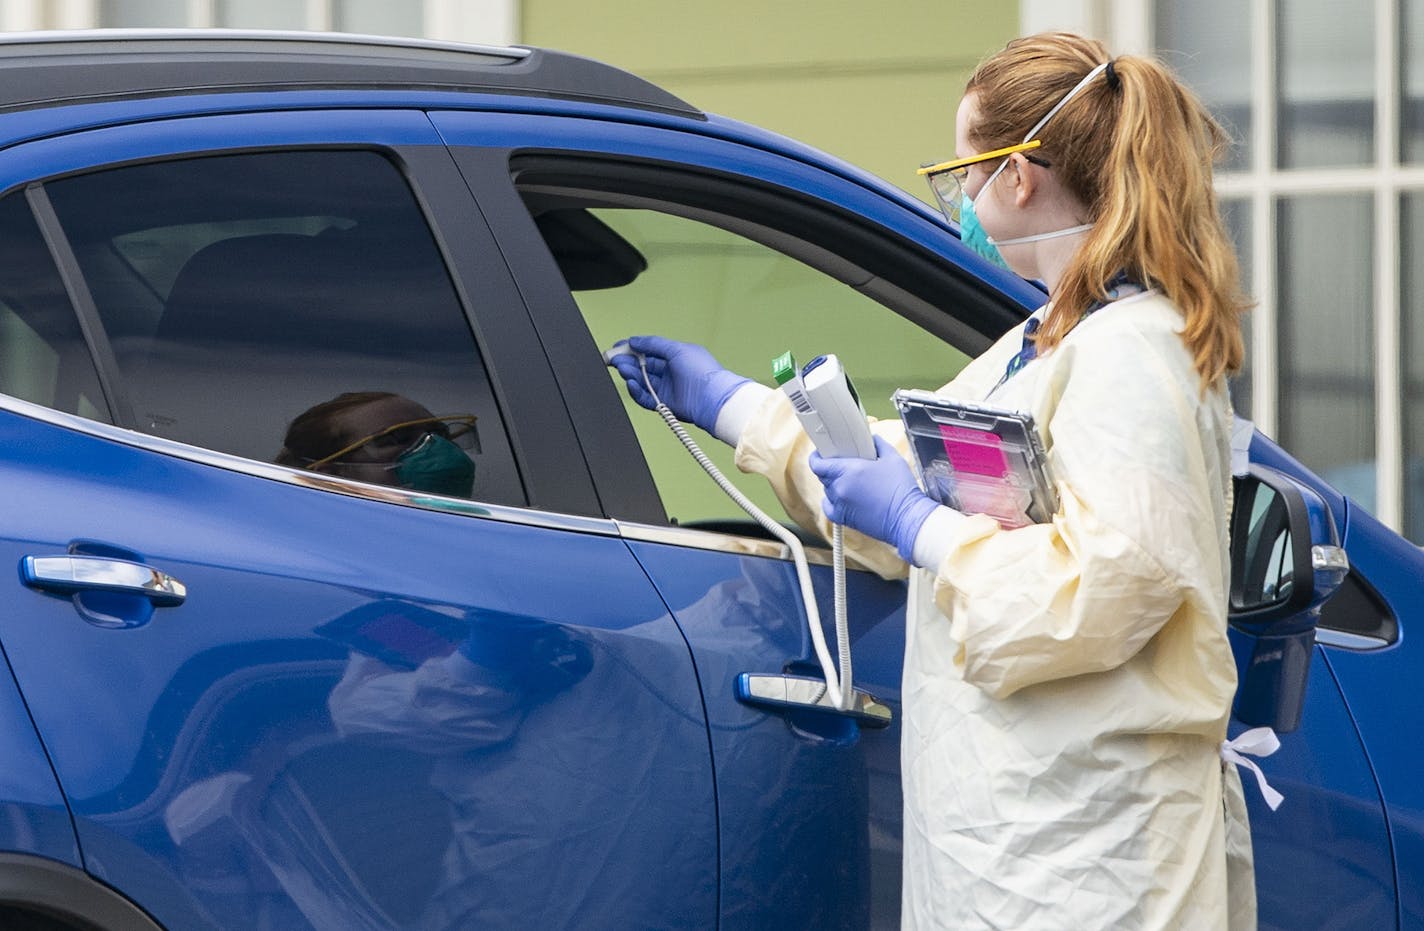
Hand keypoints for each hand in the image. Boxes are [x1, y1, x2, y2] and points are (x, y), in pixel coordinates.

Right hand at [608, 335, 749, 432]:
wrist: (712, 398)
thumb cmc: (702, 372)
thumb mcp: (676, 349)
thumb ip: (653, 344)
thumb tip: (635, 340)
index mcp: (674, 356)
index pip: (648, 350)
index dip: (632, 348)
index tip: (618, 346)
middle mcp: (670, 372)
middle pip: (642, 365)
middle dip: (626, 361)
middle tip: (613, 358)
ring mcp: (667, 388)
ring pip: (641, 380)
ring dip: (630, 373)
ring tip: (622, 368)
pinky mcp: (664, 403)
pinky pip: (645, 397)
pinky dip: (636, 390)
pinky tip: (631, 383)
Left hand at [809, 435, 939, 560]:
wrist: (907, 518)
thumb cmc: (901, 489)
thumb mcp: (893, 458)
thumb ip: (879, 444)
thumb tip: (872, 439)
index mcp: (848, 471)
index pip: (817, 463)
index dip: (817, 456)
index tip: (821, 453)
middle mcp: (840, 487)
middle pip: (823, 475)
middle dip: (831, 468)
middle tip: (845, 465)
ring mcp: (840, 504)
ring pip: (827, 490)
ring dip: (835, 484)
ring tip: (852, 482)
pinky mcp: (844, 518)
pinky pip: (828, 507)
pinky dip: (832, 501)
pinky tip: (842, 497)